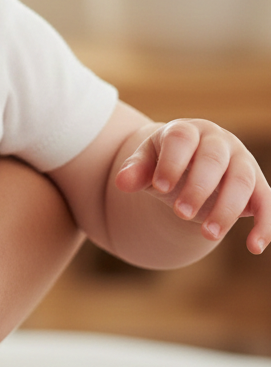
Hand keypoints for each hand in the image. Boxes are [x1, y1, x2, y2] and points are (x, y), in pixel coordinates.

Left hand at [116, 118, 270, 252]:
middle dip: (198, 188)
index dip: (171, 162)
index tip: (158, 188)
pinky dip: (264, 224)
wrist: (191, 167)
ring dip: (227, 210)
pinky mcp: (259, 185)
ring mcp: (241, 161)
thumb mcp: (148, 163)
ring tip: (207, 235)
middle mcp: (218, 141)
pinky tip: (254, 247)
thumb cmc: (165, 163)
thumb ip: (136, 170)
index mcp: (187, 130)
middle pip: (213, 160)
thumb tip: (121, 183)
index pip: (181, 139)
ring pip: (242, 181)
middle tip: (180, 214)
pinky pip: (267, 203)